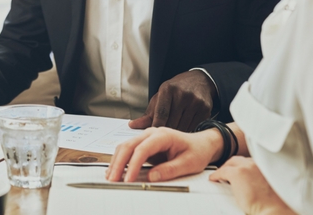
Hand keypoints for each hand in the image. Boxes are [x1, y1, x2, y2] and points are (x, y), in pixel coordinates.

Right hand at [106, 126, 222, 182]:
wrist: (201, 144)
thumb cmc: (196, 151)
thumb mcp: (188, 164)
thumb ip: (170, 170)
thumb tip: (152, 177)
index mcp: (163, 135)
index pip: (142, 149)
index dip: (133, 165)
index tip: (129, 179)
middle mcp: (152, 133)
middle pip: (128, 145)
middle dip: (119, 163)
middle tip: (113, 179)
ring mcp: (146, 137)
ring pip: (125, 146)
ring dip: (116, 161)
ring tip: (111, 177)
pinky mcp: (144, 144)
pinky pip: (128, 150)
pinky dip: (120, 160)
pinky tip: (115, 170)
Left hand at [129, 70, 215, 131]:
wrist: (198, 80)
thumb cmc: (175, 90)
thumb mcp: (160, 97)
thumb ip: (148, 114)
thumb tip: (132, 125)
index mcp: (168, 89)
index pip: (161, 113)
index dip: (156, 127)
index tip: (152, 138)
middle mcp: (182, 94)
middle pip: (172, 122)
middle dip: (166, 133)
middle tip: (163, 140)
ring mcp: (195, 101)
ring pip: (184, 127)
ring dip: (178, 134)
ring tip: (174, 137)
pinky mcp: (205, 108)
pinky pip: (195, 127)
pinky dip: (189, 132)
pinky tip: (185, 131)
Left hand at [209, 157, 295, 214]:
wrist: (273, 208)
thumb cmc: (274, 202)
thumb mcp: (269, 185)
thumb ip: (261, 178)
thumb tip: (252, 182)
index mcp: (264, 165)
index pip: (249, 161)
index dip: (242, 166)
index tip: (239, 170)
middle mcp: (255, 163)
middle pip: (238, 160)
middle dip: (231, 165)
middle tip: (226, 171)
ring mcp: (246, 167)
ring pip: (230, 164)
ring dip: (224, 169)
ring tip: (220, 175)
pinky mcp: (236, 174)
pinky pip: (222, 172)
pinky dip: (216, 175)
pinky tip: (214, 179)